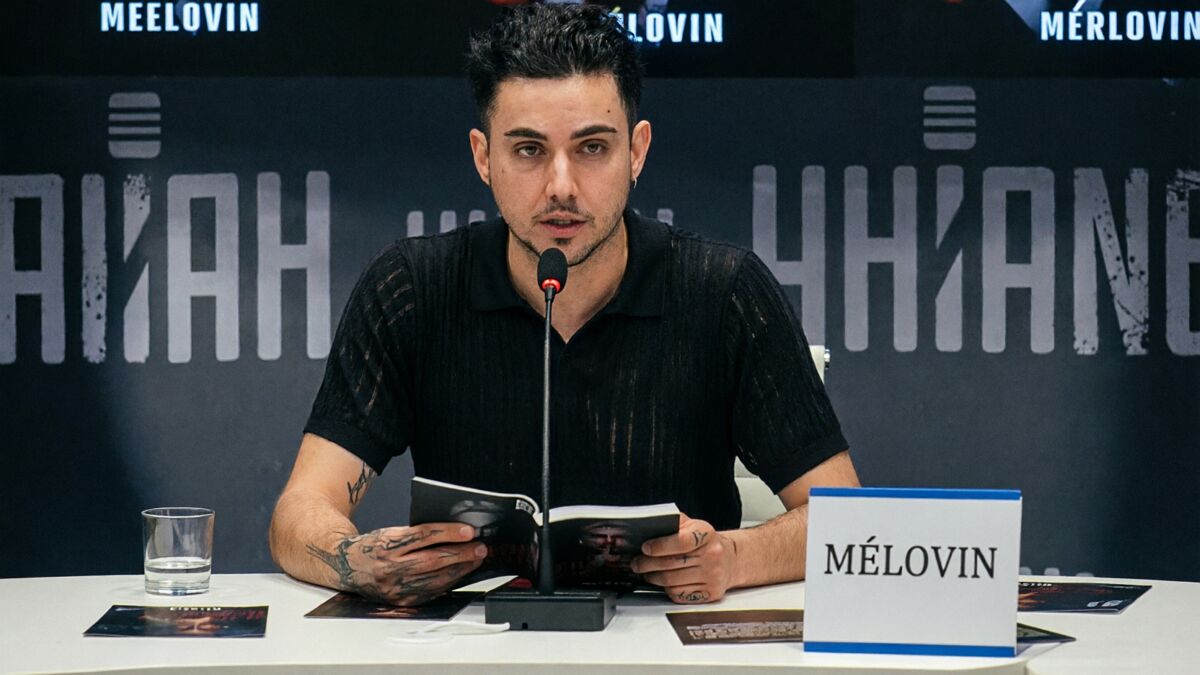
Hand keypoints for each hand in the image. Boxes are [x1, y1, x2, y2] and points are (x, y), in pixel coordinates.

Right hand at [307, 523, 486, 605]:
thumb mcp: (392, 532)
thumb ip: (419, 534)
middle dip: (461, 554)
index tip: (468, 531)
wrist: (348, 566)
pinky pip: (430, 592)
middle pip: (432, 560)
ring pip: (435, 579)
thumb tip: (454, 533)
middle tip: (480, 547)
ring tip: (475, 560)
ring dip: (459, 569)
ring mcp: (395, 587)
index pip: (423, 536)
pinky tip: (459, 574)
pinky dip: (448, 582)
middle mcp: (389, 567)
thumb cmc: (374, 546)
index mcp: (387, 545)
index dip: (448, 533)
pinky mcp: (400, 601)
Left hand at [630, 514, 737, 603]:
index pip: (681, 541)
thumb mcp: (693, 525)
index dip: (659, 546)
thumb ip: (673, 523)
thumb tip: (648, 527)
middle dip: (647, 564)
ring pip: (672, 581)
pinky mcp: (710, 593)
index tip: (645, 548)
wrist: (729, 560)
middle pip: (671, 564)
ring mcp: (712, 576)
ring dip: (653, 578)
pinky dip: (666, 589)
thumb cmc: (705, 542)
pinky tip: (663, 582)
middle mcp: (712, 555)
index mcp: (706, 534)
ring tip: (646, 573)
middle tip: (637, 563)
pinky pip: (679, 594)